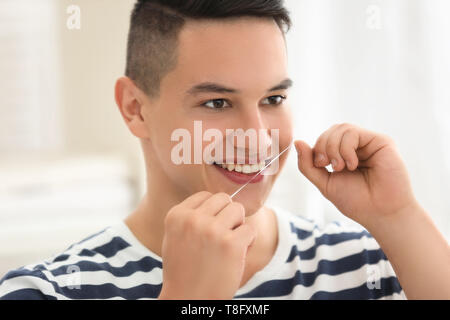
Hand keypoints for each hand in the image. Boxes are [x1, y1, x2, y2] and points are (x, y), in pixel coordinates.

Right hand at [158, 191, 255, 299]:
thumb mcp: (175, 236)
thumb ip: (190, 216)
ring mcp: (212, 230)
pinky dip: (248, 242)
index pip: (205, 195)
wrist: (188, 299)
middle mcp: (192, 219)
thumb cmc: (184, 270)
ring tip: (229, 244)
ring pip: (238, 209)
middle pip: (224, 198)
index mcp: (176, 215)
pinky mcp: (231, 244)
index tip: (209, 229)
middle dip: (227, 215)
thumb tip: (215, 199)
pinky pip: (250, 230)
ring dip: (238, 225)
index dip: (213, 211)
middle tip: (222, 236)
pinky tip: (237, 255)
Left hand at [294, 123, 417, 228]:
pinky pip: (353, 132)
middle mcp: (358, 146)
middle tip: (329, 166)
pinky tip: (353, 164)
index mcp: (344, 155)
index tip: (320, 165)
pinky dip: (346, 148)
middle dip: (323, 146)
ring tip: (341, 167)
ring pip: (341, 128)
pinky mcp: (381, 142)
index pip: (324, 138)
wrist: (380, 213)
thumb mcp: (324, 183)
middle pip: (331, 131)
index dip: (316, 148)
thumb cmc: (356, 201)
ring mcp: (369, 143)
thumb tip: (297, 142)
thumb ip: (308, 164)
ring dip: (334, 148)